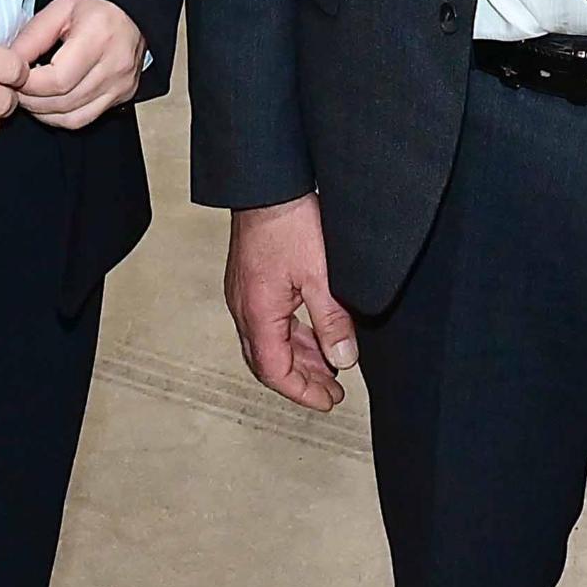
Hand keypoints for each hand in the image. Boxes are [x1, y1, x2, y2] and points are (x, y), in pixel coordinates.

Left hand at [12, 0, 144, 127]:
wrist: (129, 17)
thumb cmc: (91, 12)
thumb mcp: (57, 11)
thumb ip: (30, 38)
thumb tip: (7, 65)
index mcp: (99, 36)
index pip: (57, 80)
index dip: (28, 85)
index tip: (13, 78)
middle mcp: (115, 64)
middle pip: (63, 101)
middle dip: (31, 100)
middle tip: (15, 89)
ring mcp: (121, 85)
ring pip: (71, 116)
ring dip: (42, 111)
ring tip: (29, 95)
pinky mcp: (122, 97)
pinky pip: (83, 120)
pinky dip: (59, 117)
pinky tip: (48, 104)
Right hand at [224, 194, 358, 411]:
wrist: (268, 185)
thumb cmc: (289, 221)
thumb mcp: (321, 275)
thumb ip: (331, 321)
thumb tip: (343, 359)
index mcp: (258, 312)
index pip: (274, 370)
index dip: (302, 392)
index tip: (328, 401)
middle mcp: (244, 307)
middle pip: (268, 361)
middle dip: (301, 380)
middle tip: (332, 391)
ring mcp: (244, 294)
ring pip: (269, 341)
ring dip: (298, 357)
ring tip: (328, 367)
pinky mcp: (251, 280)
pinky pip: (269, 321)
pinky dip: (291, 335)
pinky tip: (311, 333)